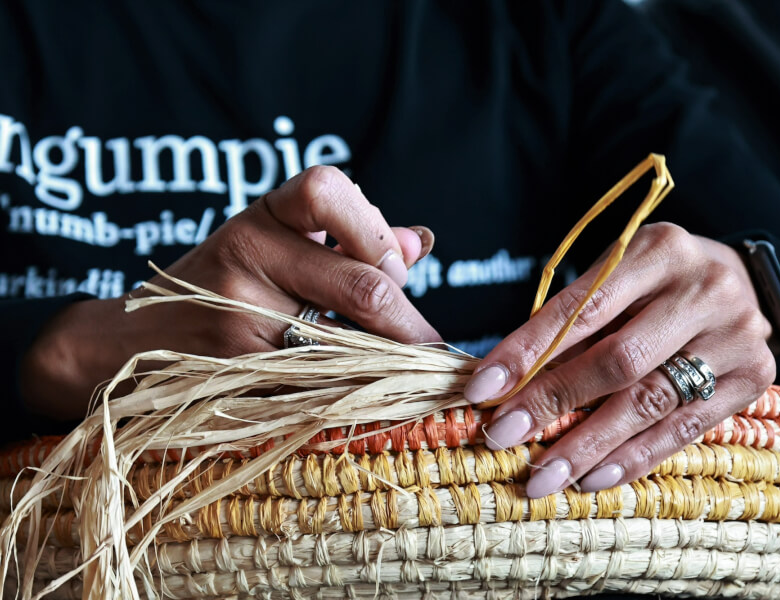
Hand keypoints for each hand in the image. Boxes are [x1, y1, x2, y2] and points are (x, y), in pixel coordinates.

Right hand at [21, 166, 438, 419]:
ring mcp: (237, 312)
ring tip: (403, 370)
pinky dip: (348, 388)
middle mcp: (246, 252)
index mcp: (262, 215)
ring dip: (385, 360)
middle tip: (434, 348)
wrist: (131, 342)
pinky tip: (359, 393)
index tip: (396, 268)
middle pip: (359, 281)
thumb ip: (349, 241)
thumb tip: (421, 241)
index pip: (327, 188)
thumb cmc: (217, 289)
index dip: (375, 229)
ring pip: (346, 341)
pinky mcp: (234, 367)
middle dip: (410, 321)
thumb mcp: (274, 248)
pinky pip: (315, 380)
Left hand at [463, 222, 774, 497]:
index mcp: (656, 250)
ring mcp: (734, 335)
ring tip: (544, 475)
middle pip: (617, 360)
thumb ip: (569, 323)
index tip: (482, 389)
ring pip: (649, 402)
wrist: (742, 282)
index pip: (580, 309)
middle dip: (551, 402)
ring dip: (588, 445)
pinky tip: (594, 478)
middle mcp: (702, 289)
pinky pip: (684, 428)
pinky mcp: (753, 378)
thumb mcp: (614, 279)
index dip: (526, 352)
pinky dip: (634, 457)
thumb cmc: (657, 282)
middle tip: (503, 436)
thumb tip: (505, 381)